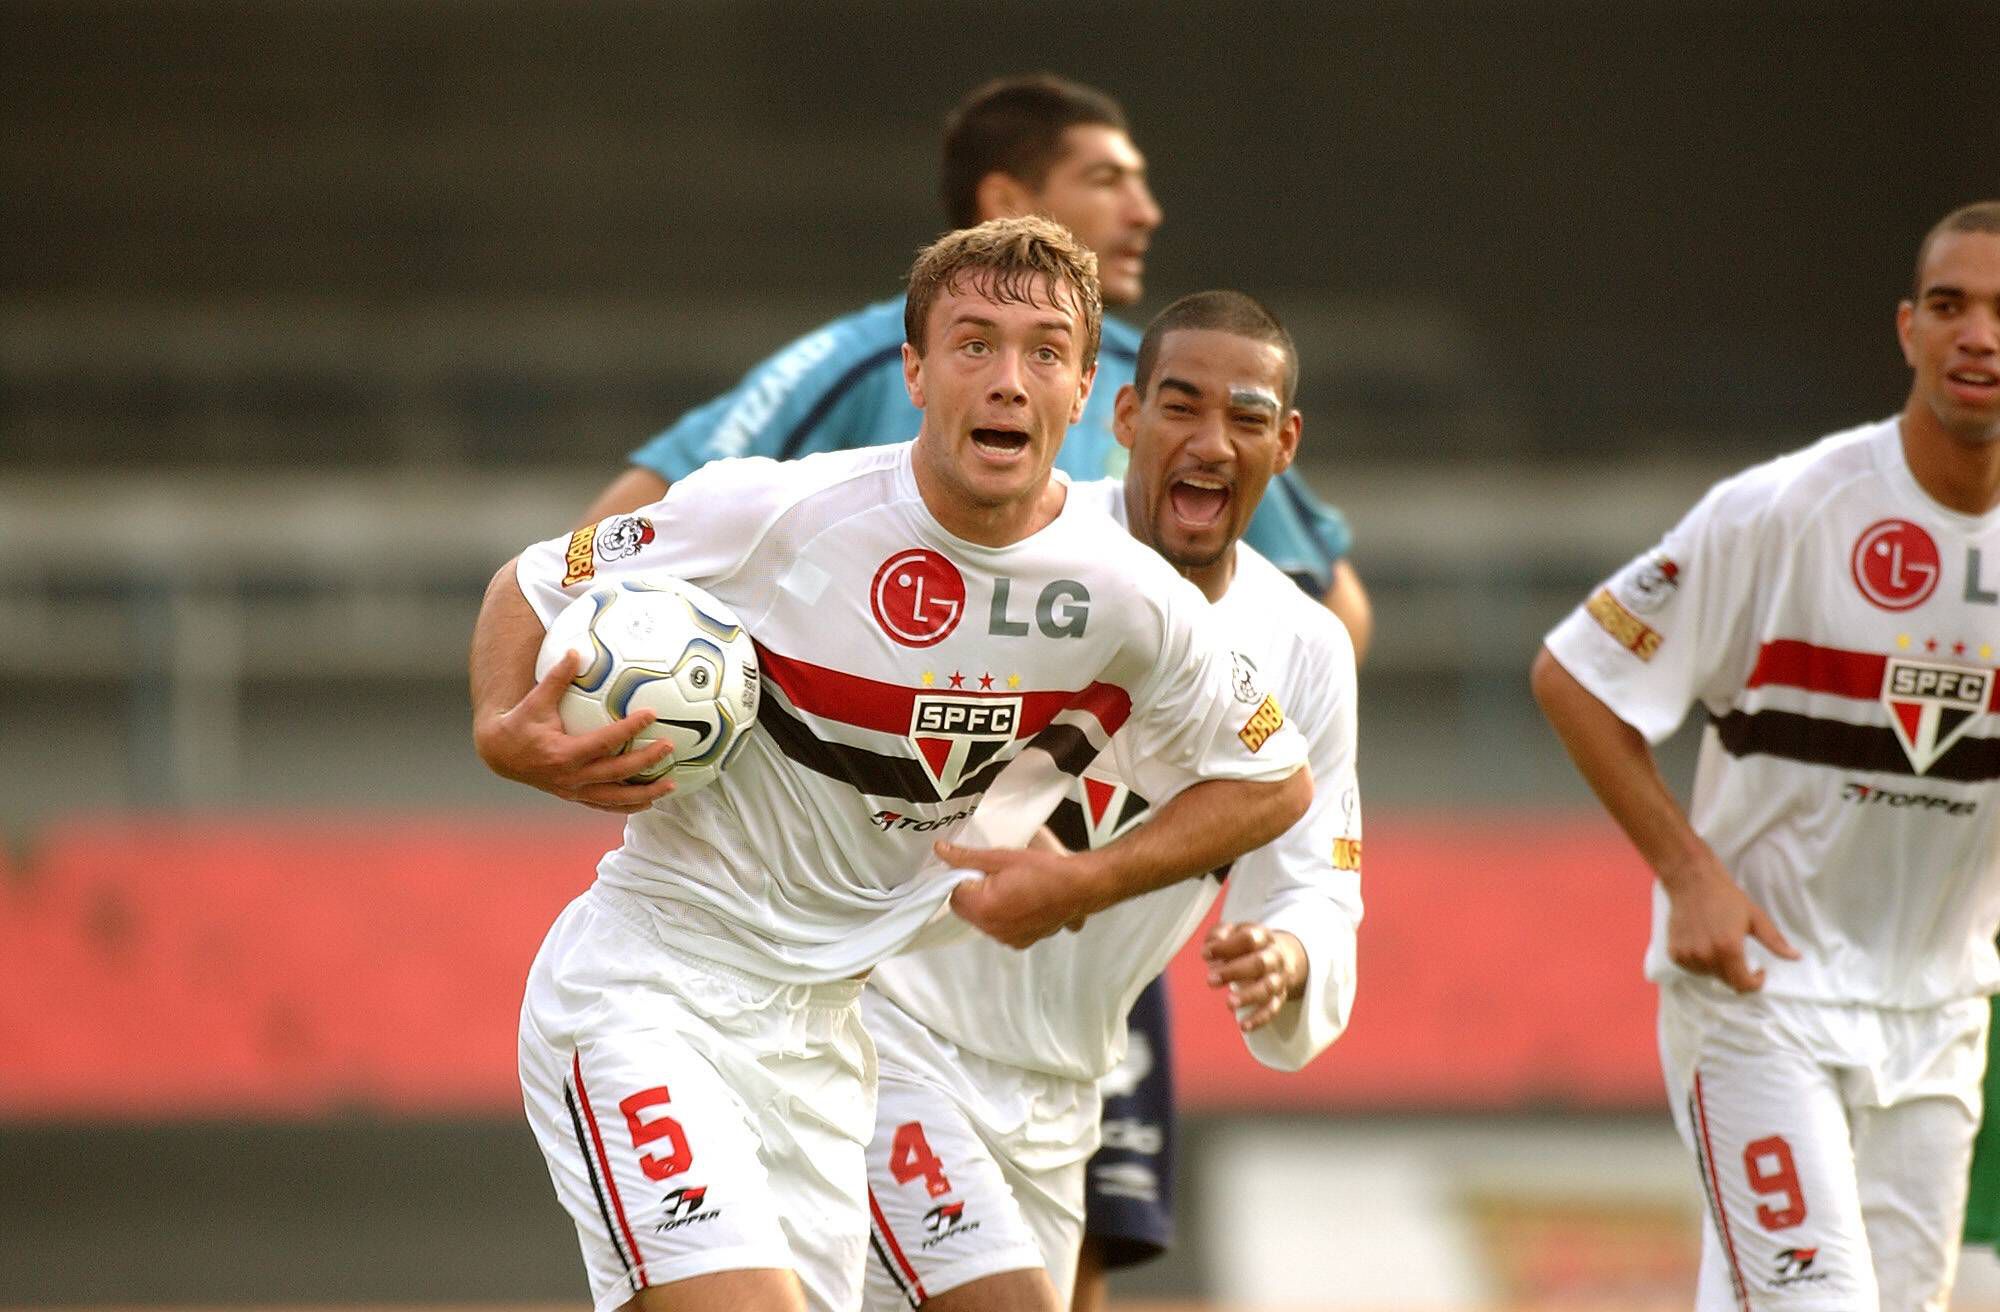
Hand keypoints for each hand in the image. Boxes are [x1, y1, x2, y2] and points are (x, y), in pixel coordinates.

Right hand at [474, 650, 677, 813]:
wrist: (500, 754)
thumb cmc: (520, 724)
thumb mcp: (535, 700)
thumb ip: (556, 678)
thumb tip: (575, 652)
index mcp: (563, 754)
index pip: (603, 742)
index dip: (629, 728)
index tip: (651, 714)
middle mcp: (571, 777)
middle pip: (616, 773)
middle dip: (645, 761)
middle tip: (669, 747)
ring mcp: (574, 791)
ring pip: (615, 797)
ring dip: (645, 793)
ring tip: (671, 785)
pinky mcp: (575, 797)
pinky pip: (606, 805)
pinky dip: (629, 804)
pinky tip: (650, 801)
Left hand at [935, 840, 1101, 948]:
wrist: (1081, 887)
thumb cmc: (1044, 870)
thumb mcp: (1002, 857)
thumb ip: (967, 857)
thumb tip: (941, 851)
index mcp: (983, 908)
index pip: (953, 894)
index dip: (964, 878)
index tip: (981, 868)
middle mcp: (992, 929)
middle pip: (966, 909)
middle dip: (975, 892)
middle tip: (998, 875)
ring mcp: (1007, 939)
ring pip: (983, 919)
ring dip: (990, 904)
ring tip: (1014, 887)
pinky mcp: (1020, 942)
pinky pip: (1001, 928)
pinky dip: (1005, 916)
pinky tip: (1023, 900)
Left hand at [1202, 923, 1305, 1032]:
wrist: (1282, 954)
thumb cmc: (1249, 944)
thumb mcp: (1234, 931)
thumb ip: (1218, 935)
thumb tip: (1209, 951)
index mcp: (1263, 937)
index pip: (1249, 939)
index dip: (1226, 947)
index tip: (1205, 954)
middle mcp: (1274, 957)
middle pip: (1260, 963)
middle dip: (1234, 972)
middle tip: (1210, 980)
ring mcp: (1279, 978)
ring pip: (1268, 988)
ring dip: (1248, 997)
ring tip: (1229, 1003)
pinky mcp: (1280, 997)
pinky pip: (1273, 1010)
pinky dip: (1259, 1019)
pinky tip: (1244, 1026)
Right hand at [1661, 855, 1799, 991]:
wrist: (1692, 882)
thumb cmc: (1725, 897)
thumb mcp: (1756, 918)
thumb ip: (1775, 941)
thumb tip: (1796, 957)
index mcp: (1728, 949)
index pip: (1743, 985)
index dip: (1755, 983)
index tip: (1759, 971)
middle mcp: (1706, 956)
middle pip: (1727, 982)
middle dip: (1738, 973)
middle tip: (1739, 952)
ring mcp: (1688, 955)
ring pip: (1709, 975)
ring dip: (1718, 967)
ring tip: (1719, 945)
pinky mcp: (1675, 952)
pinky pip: (1692, 968)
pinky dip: (1701, 962)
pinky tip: (1704, 944)